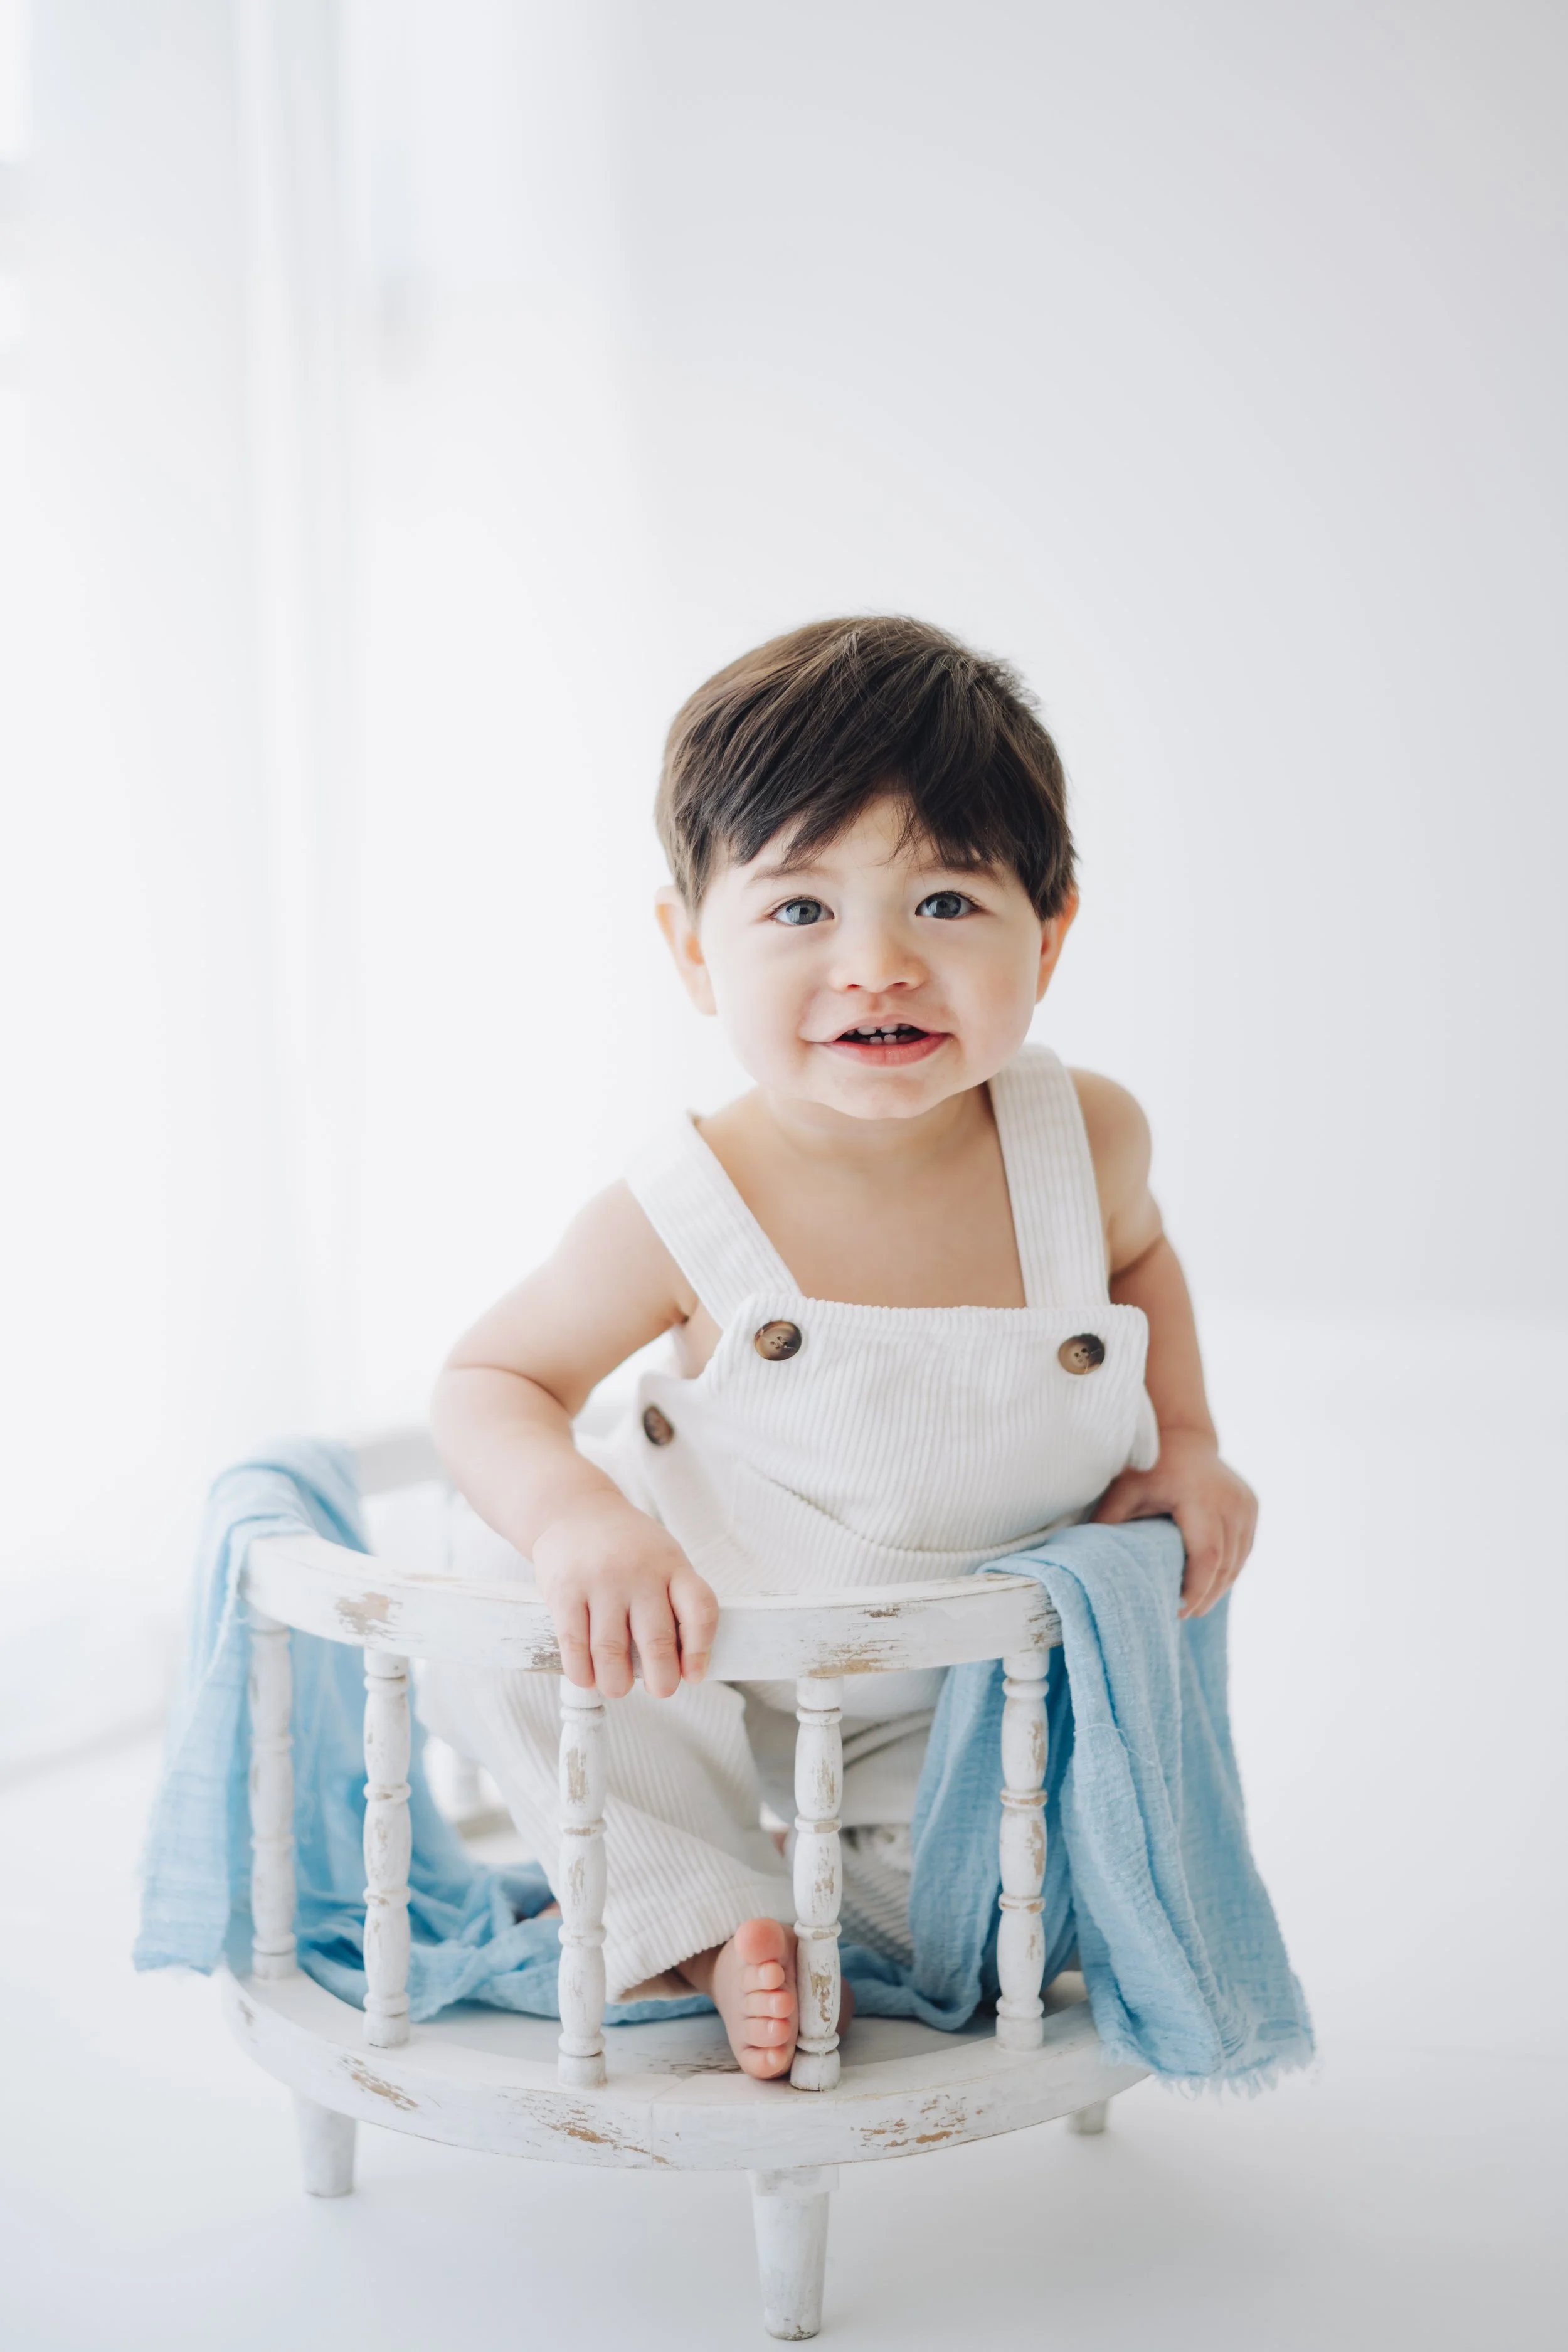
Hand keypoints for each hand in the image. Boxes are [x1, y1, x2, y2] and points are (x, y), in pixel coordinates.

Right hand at [529, 1492, 717, 1697]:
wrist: (574, 1508)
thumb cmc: (626, 1545)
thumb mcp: (662, 1558)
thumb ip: (674, 1601)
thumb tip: (682, 1663)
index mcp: (672, 1565)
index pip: (700, 1610)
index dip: (700, 1649)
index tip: (693, 1674)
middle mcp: (639, 1572)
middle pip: (657, 1640)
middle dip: (662, 1679)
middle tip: (660, 1690)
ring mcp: (601, 1581)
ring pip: (612, 1651)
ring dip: (616, 1682)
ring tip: (617, 1687)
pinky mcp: (565, 1591)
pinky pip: (575, 1645)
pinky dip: (582, 1671)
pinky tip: (588, 1677)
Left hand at [1094, 1427, 1256, 1618]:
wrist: (1184, 1437)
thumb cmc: (1150, 1467)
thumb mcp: (1125, 1491)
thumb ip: (1109, 1523)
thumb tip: (1088, 1560)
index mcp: (1201, 1499)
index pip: (1207, 1557)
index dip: (1196, 1590)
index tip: (1179, 1611)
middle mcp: (1231, 1502)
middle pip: (1225, 1565)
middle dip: (1206, 1595)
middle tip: (1184, 1615)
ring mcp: (1246, 1505)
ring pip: (1237, 1560)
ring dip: (1219, 1585)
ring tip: (1195, 1604)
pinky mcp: (1251, 1507)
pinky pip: (1243, 1549)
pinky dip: (1228, 1568)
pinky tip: (1210, 1582)